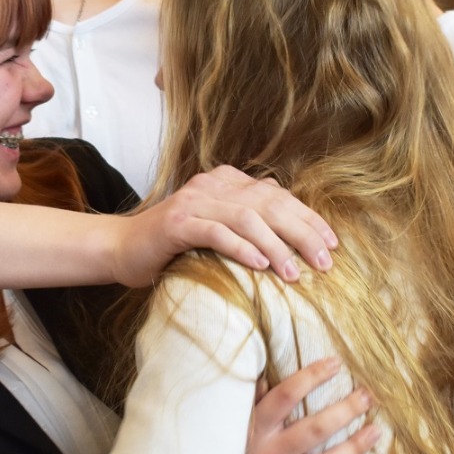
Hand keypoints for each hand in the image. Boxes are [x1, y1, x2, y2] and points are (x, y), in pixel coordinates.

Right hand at [112, 166, 336, 287]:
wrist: (122, 249)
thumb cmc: (174, 247)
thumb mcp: (217, 230)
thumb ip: (247, 224)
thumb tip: (294, 238)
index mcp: (226, 181)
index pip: (278, 195)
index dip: (308, 218)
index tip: (332, 243)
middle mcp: (212, 185)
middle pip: (269, 204)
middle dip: (301, 233)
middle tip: (324, 262)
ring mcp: (193, 201)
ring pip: (246, 218)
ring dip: (276, 246)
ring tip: (295, 273)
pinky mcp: (176, 223)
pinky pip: (215, 232)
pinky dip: (241, 248)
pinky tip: (260, 265)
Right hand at [233, 359, 377, 453]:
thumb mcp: (228, 423)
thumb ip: (249, 398)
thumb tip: (268, 368)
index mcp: (252, 428)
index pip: (286, 395)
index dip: (312, 377)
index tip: (335, 364)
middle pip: (315, 429)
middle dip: (346, 410)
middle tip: (367, 396)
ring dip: (354, 447)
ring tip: (375, 432)